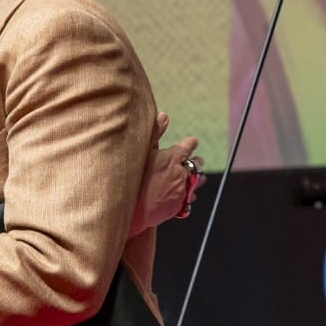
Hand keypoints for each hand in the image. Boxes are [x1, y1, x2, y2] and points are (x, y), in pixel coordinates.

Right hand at [129, 112, 204, 235]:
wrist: (129, 209)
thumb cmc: (131, 178)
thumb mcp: (141, 150)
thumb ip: (154, 132)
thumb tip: (164, 116)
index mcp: (173, 157)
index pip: (188, 146)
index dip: (190, 143)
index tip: (192, 142)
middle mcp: (181, 173)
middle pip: (196, 164)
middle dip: (195, 161)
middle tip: (195, 160)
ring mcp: (181, 191)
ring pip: (197, 182)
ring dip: (196, 178)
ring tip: (196, 177)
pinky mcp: (177, 206)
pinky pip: (189, 199)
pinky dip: (189, 194)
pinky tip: (186, 195)